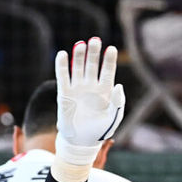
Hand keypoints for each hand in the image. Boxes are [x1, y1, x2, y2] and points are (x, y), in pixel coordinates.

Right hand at [54, 37, 124, 167]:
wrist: (82, 142)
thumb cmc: (100, 130)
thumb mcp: (113, 118)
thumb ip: (118, 103)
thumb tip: (119, 85)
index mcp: (105, 91)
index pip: (107, 71)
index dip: (109, 60)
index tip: (111, 48)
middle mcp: (91, 87)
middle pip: (92, 65)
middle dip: (94, 53)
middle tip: (95, 40)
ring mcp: (78, 89)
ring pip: (78, 68)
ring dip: (79, 56)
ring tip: (81, 44)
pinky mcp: (64, 93)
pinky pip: (63, 77)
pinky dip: (62, 66)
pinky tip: (63, 54)